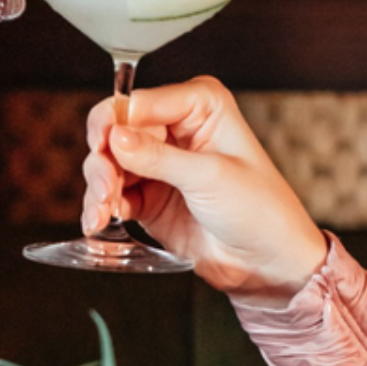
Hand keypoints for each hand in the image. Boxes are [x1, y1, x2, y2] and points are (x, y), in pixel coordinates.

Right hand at [81, 76, 327, 303]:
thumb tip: (115, 138)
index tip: (104, 148)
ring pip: (107, 162)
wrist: (268, 263)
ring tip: (102, 212)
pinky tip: (100, 221)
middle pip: (115, 130)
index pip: (139, 103)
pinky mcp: (147, 194)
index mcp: (199, 105)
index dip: (114, 124)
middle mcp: (174, 127)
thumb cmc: (261, 210)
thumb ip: (158, 157)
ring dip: (98, 186)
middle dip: (103, 160)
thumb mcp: (210, 177)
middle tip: (104, 188)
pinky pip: (111, 193)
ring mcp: (158, 162)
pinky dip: (100, 207)